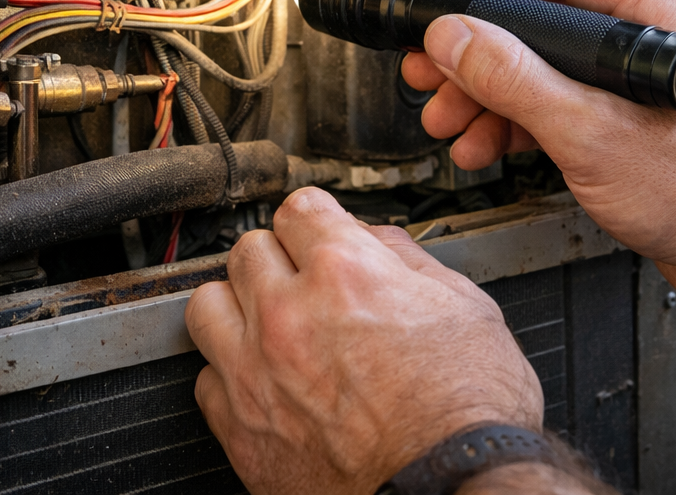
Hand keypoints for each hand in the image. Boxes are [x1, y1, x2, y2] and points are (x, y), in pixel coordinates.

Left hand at [185, 187, 542, 494]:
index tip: (319, 233)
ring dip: (238, 308)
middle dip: (278, 259)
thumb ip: (408, 259)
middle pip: (247, 251)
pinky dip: (232, 376)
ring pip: (208, 306)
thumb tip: (377, 241)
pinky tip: (266, 382)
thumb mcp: (466, 307)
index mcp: (344, 274)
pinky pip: (207, 380)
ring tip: (269, 325)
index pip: (298, 208)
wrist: (454, 489)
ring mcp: (256, 374)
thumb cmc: (469, 412)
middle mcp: (288, 316)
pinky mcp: (241, 430)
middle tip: (303, 282)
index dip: (317, 220)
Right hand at [400, 0, 675, 419]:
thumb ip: (518, 81)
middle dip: (480, 52)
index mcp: (663, 15)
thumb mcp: (595, 134)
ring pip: (549, 70)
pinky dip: (523, 124)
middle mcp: (657, 39)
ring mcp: (645, 84)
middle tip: (432, 71)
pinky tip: (490, 146)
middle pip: (545, 23)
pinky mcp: (639, 125)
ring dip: (493, 96)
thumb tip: (459, 39)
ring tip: (451, 123)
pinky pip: (565, 107)